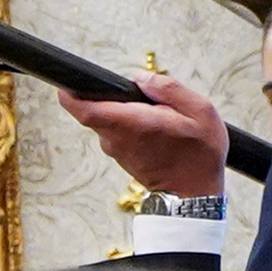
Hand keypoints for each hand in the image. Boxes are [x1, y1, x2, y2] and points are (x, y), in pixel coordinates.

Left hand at [53, 67, 236, 199]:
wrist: (193, 194)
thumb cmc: (200, 154)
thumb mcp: (200, 111)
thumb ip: (168, 89)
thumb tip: (139, 77)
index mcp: (131, 124)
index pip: (84, 109)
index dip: (71, 93)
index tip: (73, 80)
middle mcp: (115, 138)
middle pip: (93, 109)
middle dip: (110, 95)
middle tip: (142, 95)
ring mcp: (114, 149)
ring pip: (106, 119)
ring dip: (123, 111)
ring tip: (157, 114)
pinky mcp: (118, 155)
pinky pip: (115, 131)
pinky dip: (129, 123)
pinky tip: (154, 127)